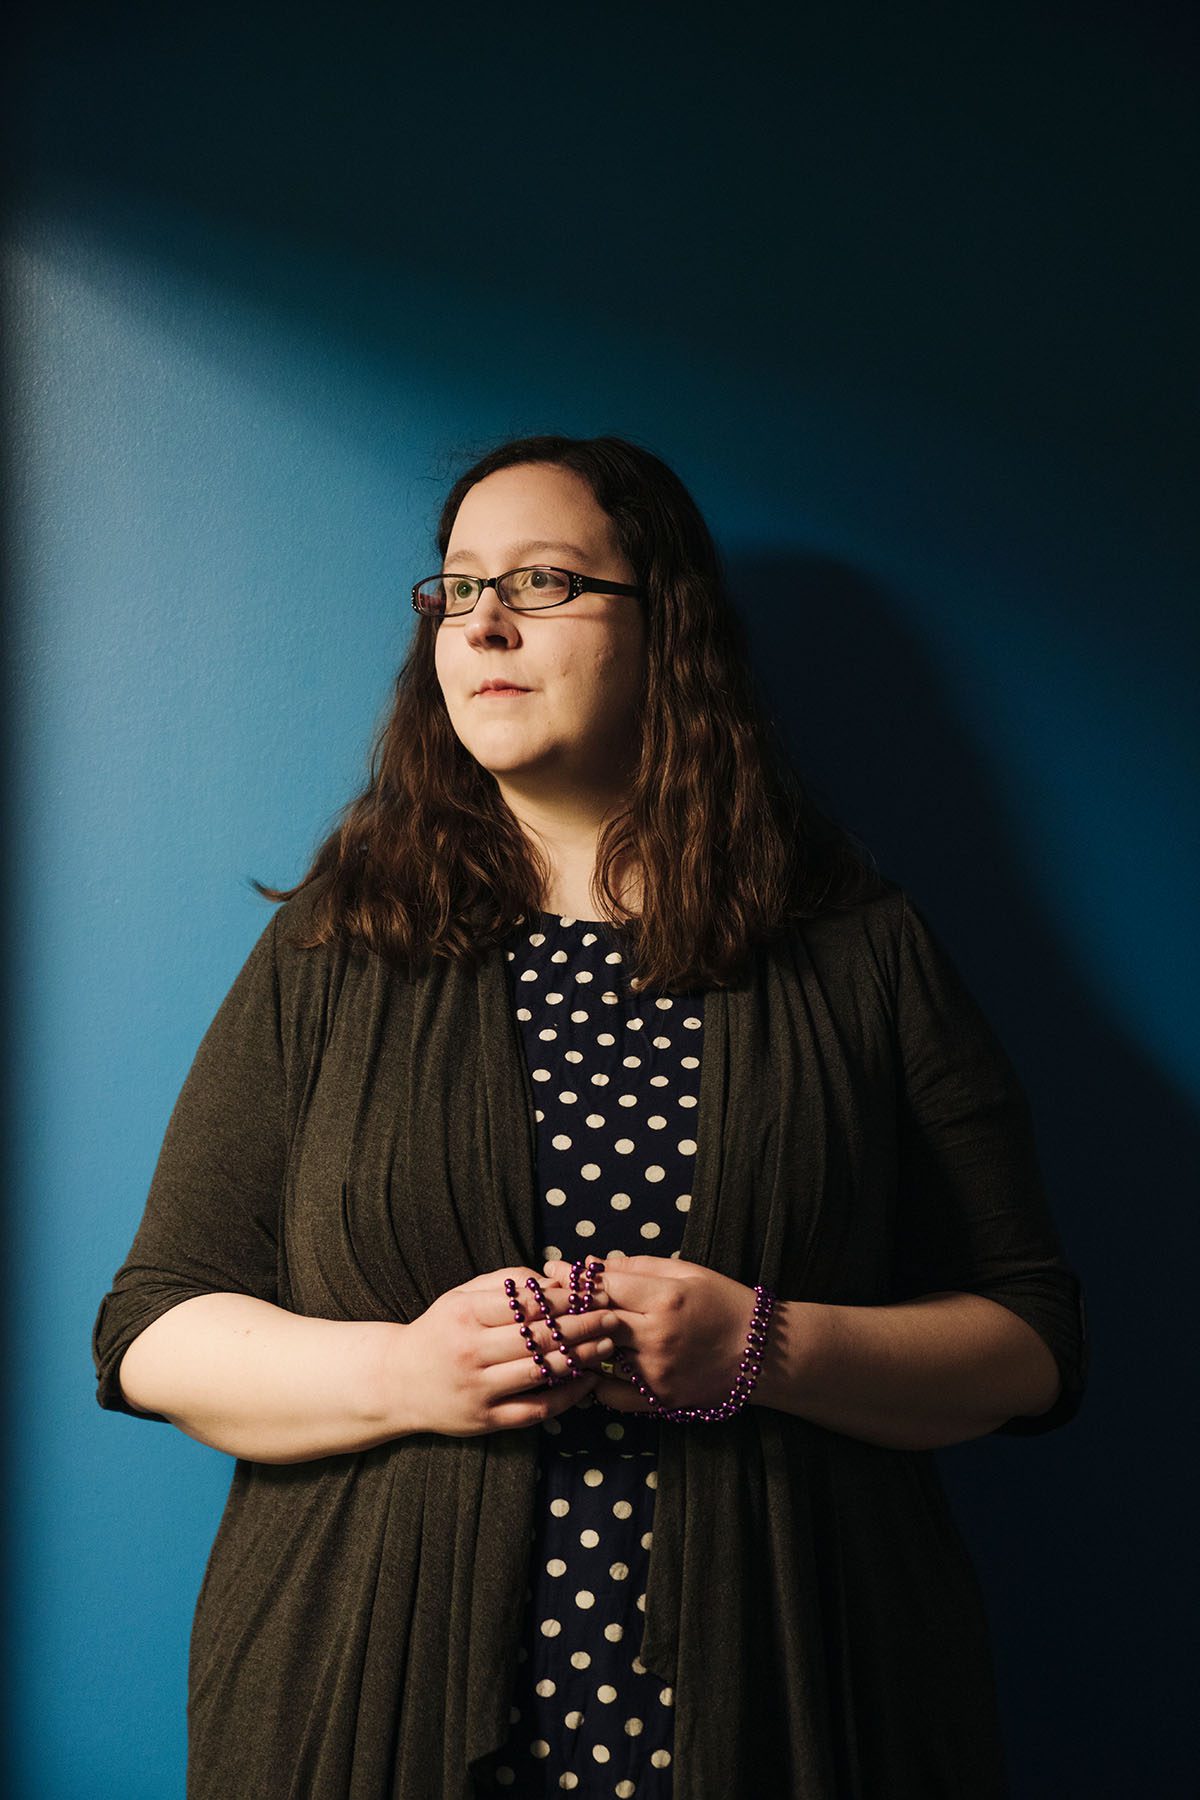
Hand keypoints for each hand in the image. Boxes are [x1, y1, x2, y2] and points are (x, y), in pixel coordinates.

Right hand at [390, 1266, 620, 1437]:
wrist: (396, 1382)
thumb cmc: (439, 1331)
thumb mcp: (462, 1296)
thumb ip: (505, 1284)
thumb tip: (555, 1281)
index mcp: (465, 1314)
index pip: (528, 1303)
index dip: (567, 1298)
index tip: (595, 1292)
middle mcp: (470, 1351)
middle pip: (539, 1336)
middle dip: (584, 1325)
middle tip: (614, 1317)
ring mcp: (478, 1389)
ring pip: (541, 1371)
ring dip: (581, 1358)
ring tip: (606, 1345)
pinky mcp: (485, 1420)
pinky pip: (536, 1409)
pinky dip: (566, 1396)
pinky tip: (587, 1382)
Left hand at [540, 1254, 758, 1414]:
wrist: (762, 1355)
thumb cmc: (724, 1303)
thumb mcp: (687, 1272)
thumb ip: (637, 1267)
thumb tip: (589, 1264)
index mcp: (666, 1298)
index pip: (604, 1285)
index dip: (573, 1277)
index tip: (552, 1270)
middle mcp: (657, 1337)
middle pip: (592, 1320)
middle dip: (563, 1309)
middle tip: (541, 1301)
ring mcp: (656, 1373)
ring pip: (595, 1357)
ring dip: (575, 1343)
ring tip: (555, 1331)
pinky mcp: (657, 1400)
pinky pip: (608, 1392)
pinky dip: (595, 1378)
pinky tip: (589, 1365)